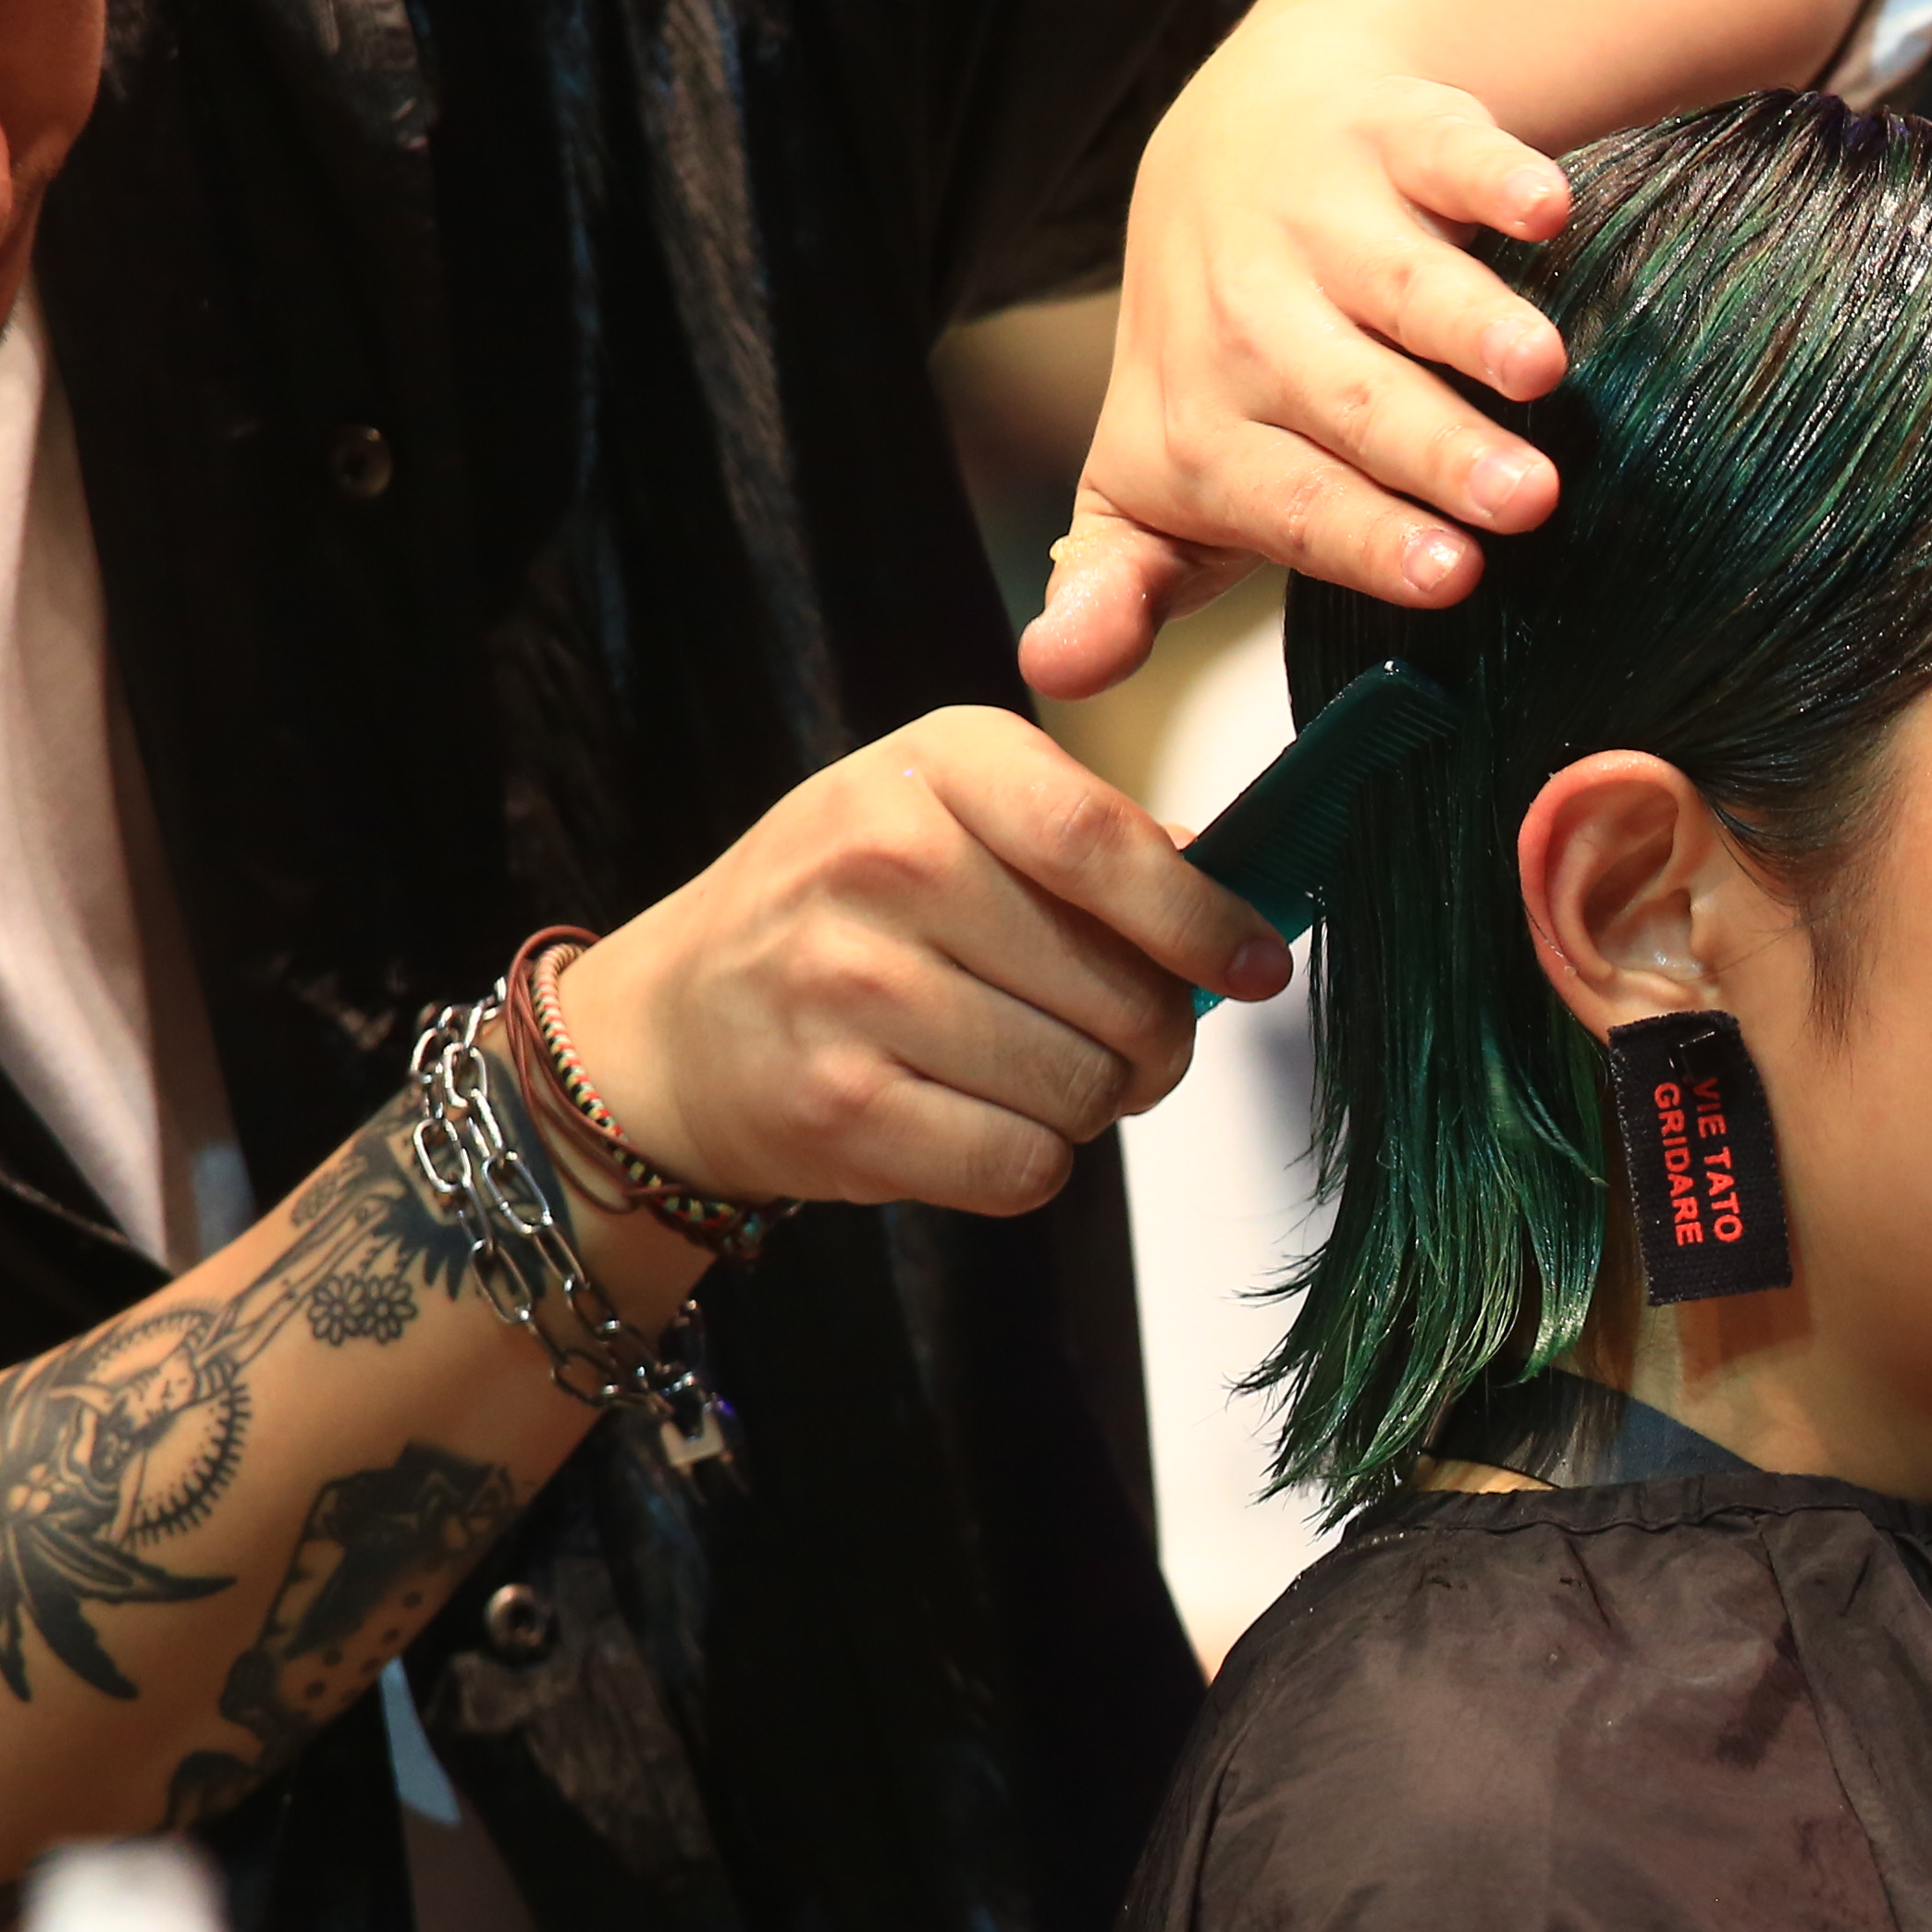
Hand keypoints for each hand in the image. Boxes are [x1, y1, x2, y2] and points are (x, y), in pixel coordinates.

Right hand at [557, 710, 1290, 1214]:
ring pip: (1084, 1087)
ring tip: (1031, 1072)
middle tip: (1125, 1042)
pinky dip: (1030, 1163)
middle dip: (1158, 1038)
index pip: (1102, 840)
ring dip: (1091, 1102)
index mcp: (932, 766)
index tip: (1255, 965)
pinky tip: (980, 1120)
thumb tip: (1243, 897)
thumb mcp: (952, 819)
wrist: (675, 1025)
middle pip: (1123, 989)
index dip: (1202, 920)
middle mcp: (882, 861)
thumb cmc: (844, 915)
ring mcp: (849, 986)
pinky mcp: (839, 1106)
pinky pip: (1022, 1165)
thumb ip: (1096, 842)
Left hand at [1023, 41, 1577, 699]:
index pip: (1290, 497)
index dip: (1367, 535)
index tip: (1452, 577)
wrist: (1230, 152)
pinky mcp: (1390, 135)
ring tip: (1541, 371)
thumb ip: (1120, 587)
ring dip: (1473, 322)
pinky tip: (1544, 209)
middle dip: (1439, 448)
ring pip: (1403, 281)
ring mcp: (1321, 220)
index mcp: (1204, 424)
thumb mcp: (1152, 483)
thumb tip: (1054, 670)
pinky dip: (1497, 175)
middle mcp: (1253, 317)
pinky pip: (1446, 153)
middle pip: (1355, 397)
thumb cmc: (1222, 360)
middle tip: (1527, 500)